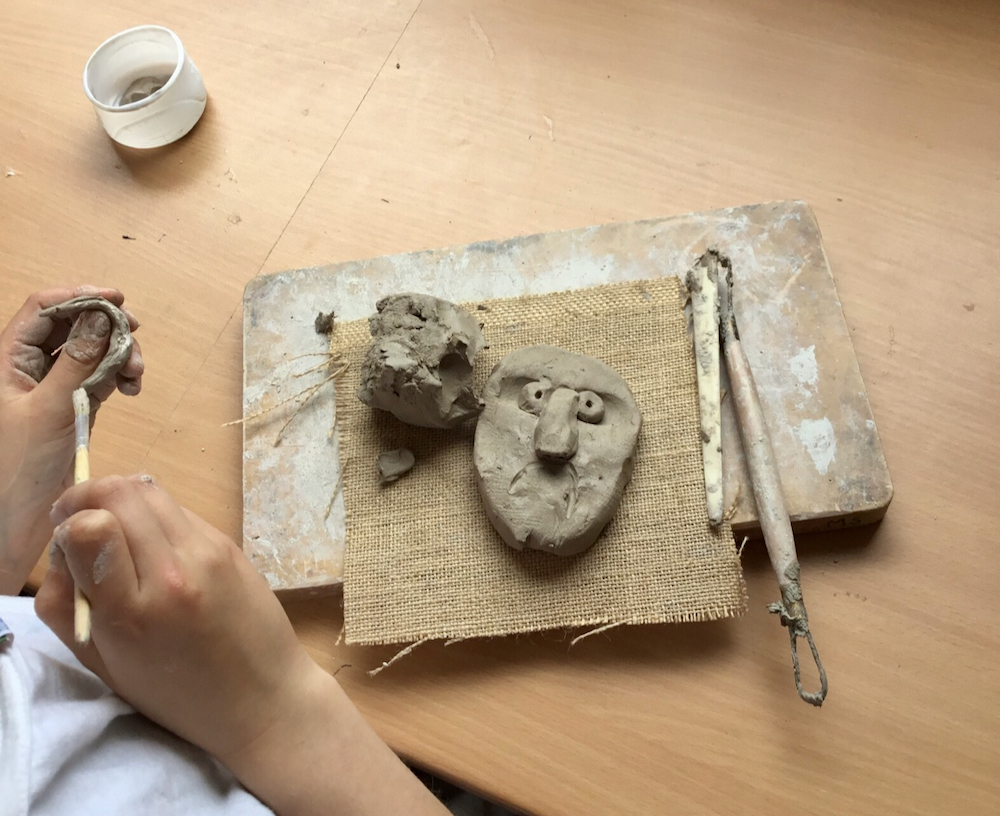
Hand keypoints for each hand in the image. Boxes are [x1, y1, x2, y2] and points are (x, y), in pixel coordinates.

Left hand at [0, 286, 142, 592]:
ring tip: (135, 373)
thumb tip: (99, 319)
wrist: (18, 517)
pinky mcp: (72, 406)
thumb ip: (77, 362)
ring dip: (118, 354)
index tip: (115, 300)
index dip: (79, 297)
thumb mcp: (50, 409)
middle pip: (72, 326)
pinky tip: (130, 388)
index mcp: (7, 361)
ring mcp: (52, 387)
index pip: (43, 310)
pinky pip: (100, 377)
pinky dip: (119, 376)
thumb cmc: (17, 469)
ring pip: (91, 351)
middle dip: (106, 327)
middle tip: (132, 335)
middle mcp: (28, 368)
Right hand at [36, 474, 314, 762]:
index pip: (90, 526)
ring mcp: (207, 552)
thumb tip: (62, 548)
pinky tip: (156, 547)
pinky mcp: (229, 543)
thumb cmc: (176, 694)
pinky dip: (155, 516)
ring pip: (148, 489)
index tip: (66, 538)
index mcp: (133, 612)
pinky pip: (178, 509)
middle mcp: (172, 572)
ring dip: (122, 501)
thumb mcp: (105, 666)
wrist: (263, 697)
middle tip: (82, 526)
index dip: (69, 522)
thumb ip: (67, 608)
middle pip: (118, 492)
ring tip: (118, 533)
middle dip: (88, 499)